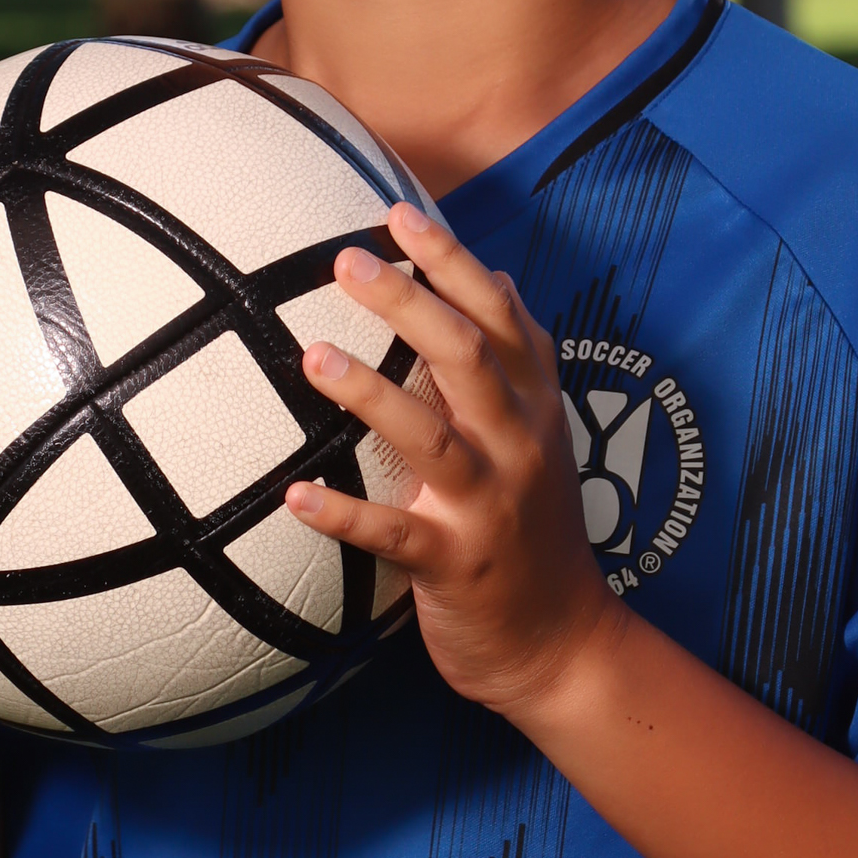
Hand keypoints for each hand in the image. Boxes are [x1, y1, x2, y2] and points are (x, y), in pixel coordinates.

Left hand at [284, 202, 615, 718]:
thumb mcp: (541, 435)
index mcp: (533, 407)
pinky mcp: (457, 566)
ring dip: (371, 396)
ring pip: (430, 438)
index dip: (452, 263)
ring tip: (313, 358)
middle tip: (345, 262)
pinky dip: (345, 516)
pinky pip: (395, 536)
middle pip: (466, 358)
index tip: (398, 214)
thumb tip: (498, 275)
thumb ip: (518, 361)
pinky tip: (295, 495)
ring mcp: (489, 506)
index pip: (500, 317)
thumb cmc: (533, 528)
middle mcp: (518, 445)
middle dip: (409, 303)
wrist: (562, 642)